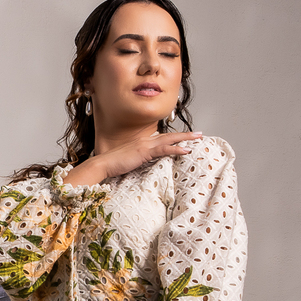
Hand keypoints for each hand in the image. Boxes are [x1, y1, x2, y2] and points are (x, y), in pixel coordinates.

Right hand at [64, 131, 201, 185]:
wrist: (102, 165)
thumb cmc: (112, 166)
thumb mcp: (128, 162)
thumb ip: (138, 161)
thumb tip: (144, 165)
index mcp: (141, 143)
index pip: (161, 139)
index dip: (174, 138)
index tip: (185, 139)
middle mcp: (144, 141)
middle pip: (168, 136)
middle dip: (184, 135)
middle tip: (198, 134)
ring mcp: (145, 145)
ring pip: (169, 139)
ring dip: (185, 138)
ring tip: (198, 138)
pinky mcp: (144, 151)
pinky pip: (163, 149)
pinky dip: (175, 148)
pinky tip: (186, 149)